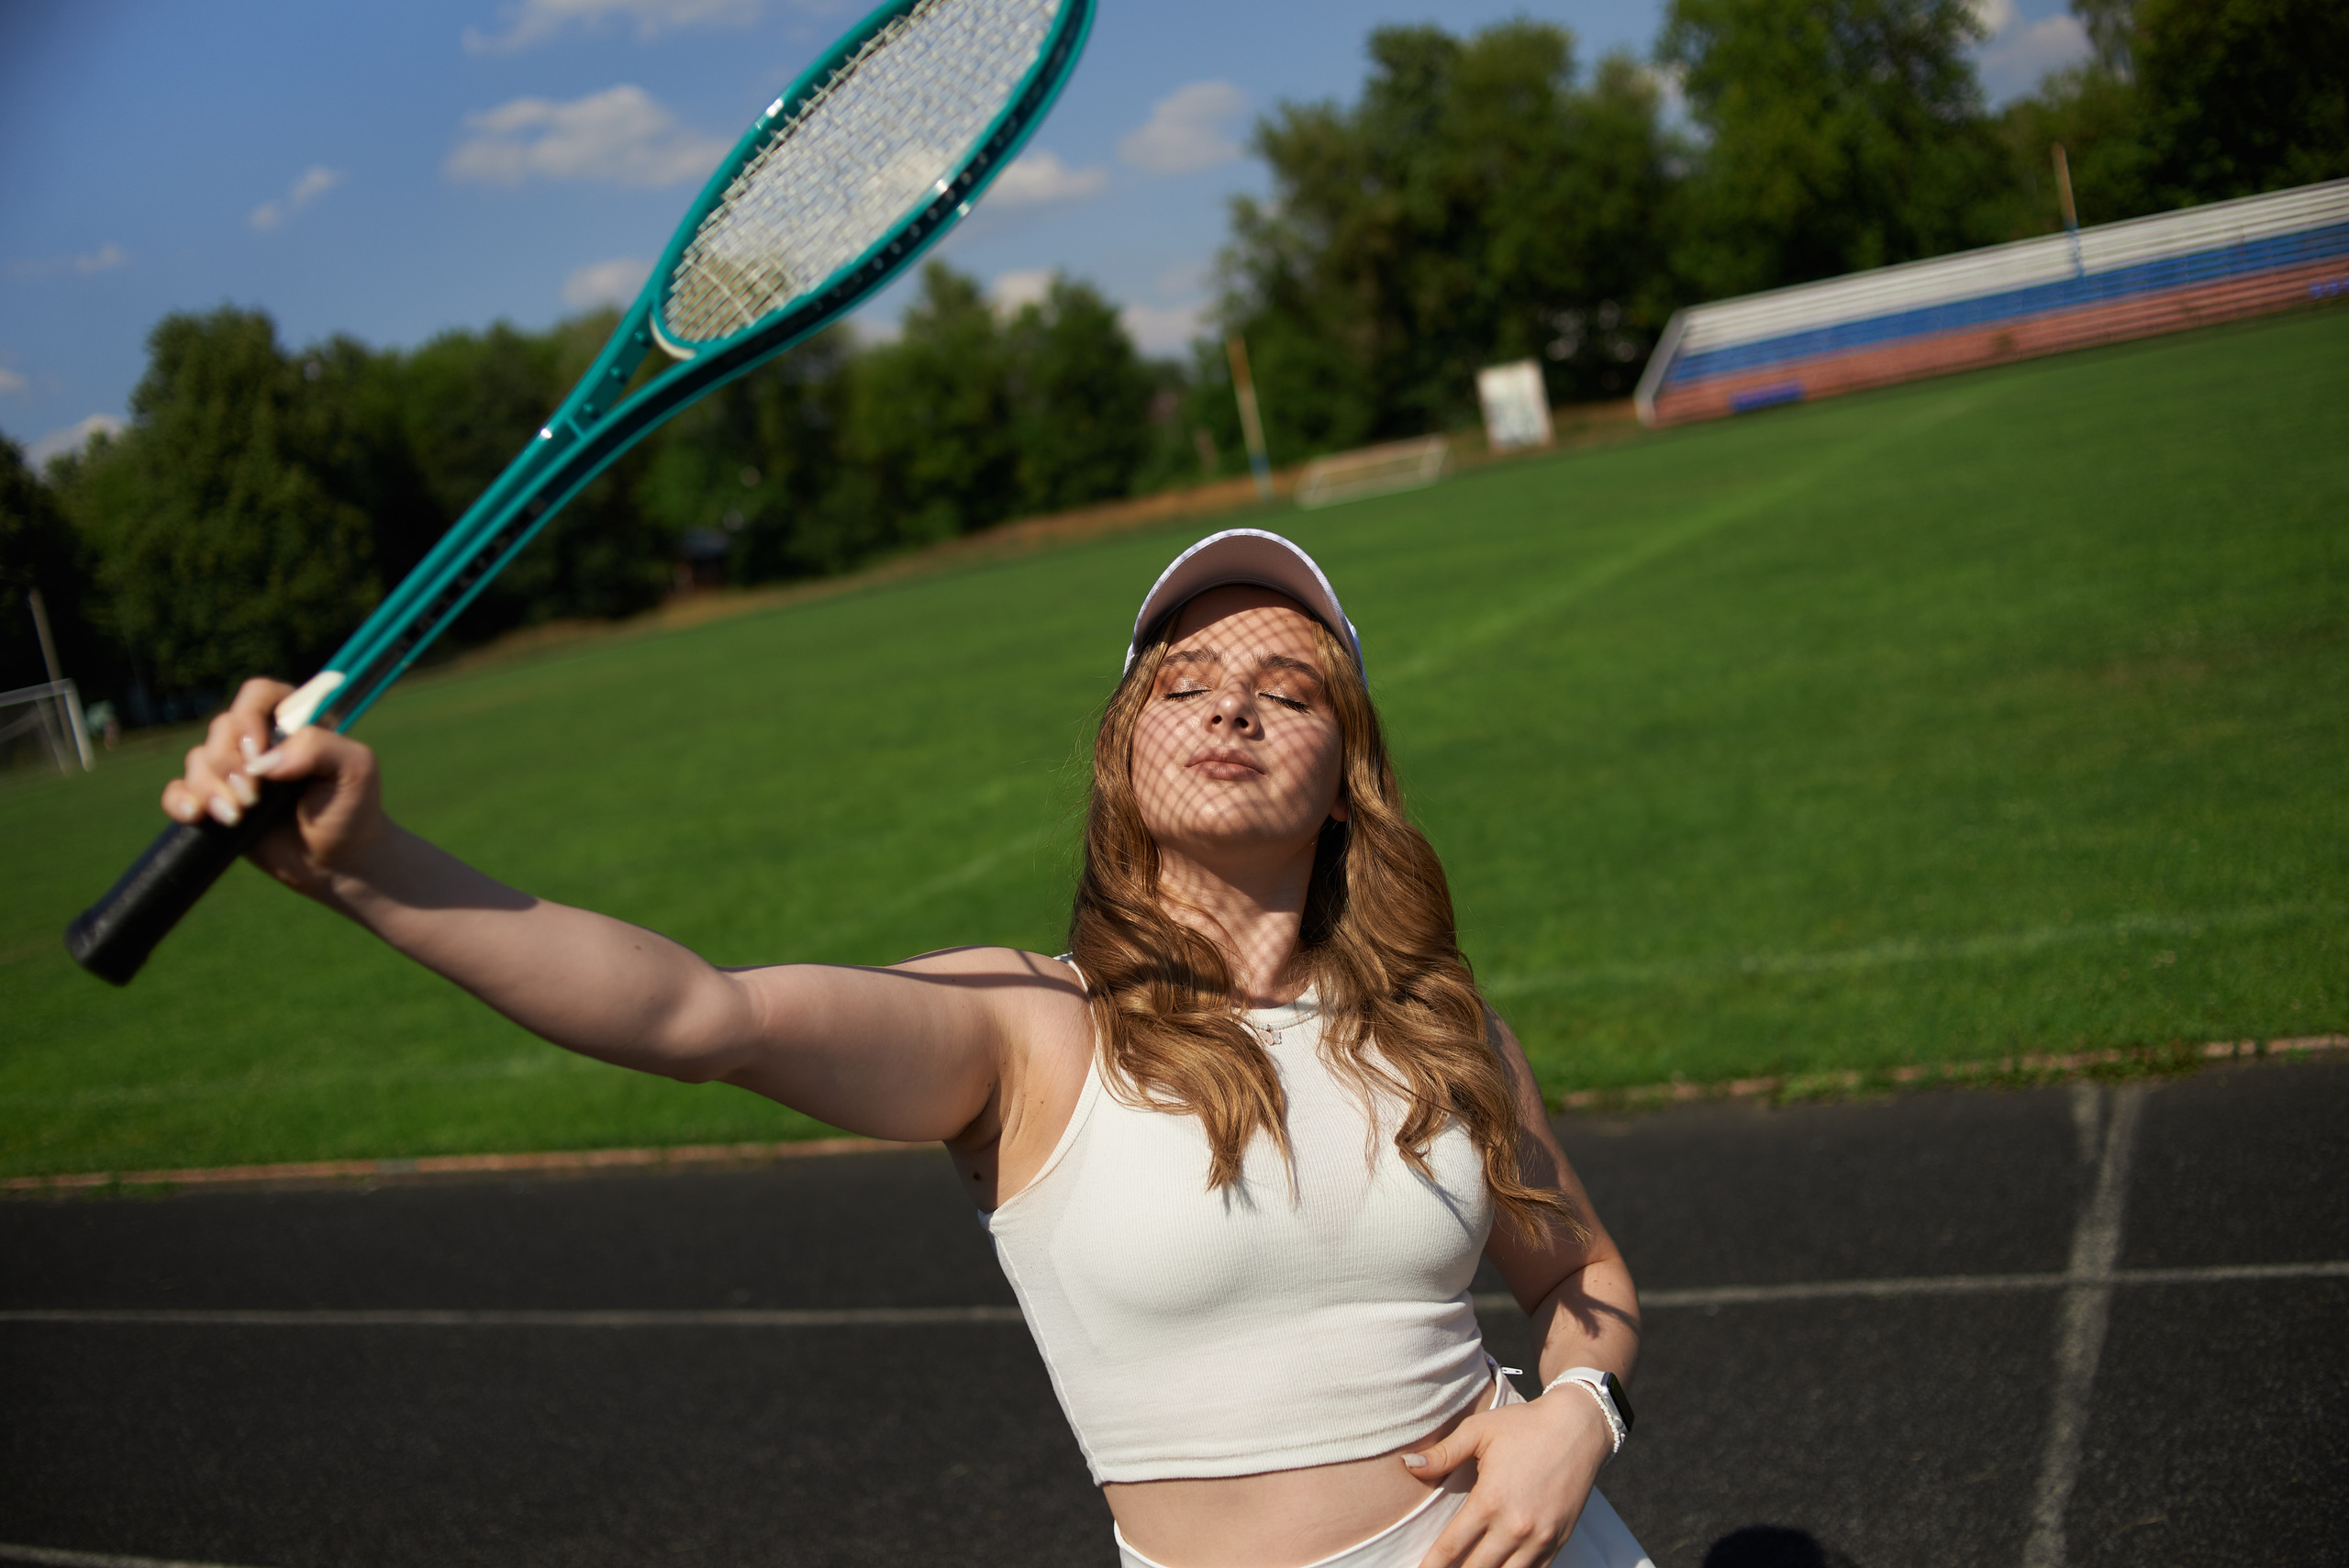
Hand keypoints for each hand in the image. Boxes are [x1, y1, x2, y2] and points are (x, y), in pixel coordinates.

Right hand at [162, 677, 390, 897]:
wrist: (338, 861)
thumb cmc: (351, 809)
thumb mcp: (356, 769)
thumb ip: (319, 747)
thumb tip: (264, 761)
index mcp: (292, 723)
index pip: (258, 694)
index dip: (249, 719)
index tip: (257, 753)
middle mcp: (259, 742)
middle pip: (221, 729)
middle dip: (229, 765)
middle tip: (253, 798)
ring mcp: (233, 772)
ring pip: (198, 760)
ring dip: (210, 789)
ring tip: (236, 818)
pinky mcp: (215, 802)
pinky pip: (178, 791)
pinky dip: (180, 801)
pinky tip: (196, 816)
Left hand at [1403, 1383, 1612, 1567]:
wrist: (1579, 1428)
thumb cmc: (1525, 1425)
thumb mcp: (1479, 1431)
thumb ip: (1443, 1454)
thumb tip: (1408, 1466)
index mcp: (1491, 1500)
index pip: (1452, 1547)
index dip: (1432, 1566)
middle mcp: (1516, 1526)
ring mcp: (1540, 1538)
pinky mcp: (1559, 1541)